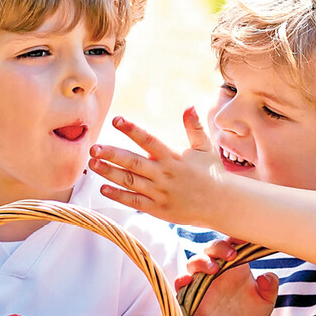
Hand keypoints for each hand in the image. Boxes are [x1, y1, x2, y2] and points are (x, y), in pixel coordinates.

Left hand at [89, 109, 222, 224]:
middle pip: (133, 162)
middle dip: (112, 154)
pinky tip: (103, 188)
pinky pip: (134, 201)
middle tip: (93, 147)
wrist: (222, 204)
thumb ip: (194, 127)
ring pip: (130, 181)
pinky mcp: (158, 209)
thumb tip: (189, 106)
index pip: (149, 140)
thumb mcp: (205, 148)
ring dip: (109, 173)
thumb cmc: (212, 174)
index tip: (116, 120)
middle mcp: (164, 174)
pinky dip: (118, 195)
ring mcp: (160, 192)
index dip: (131, 129)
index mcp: (173, 157)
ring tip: (92, 164)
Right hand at [181, 244, 277, 315]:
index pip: (232, 244)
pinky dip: (181, 279)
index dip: (236, 237)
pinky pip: (181, 283)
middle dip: (219, 247)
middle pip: (211, 248)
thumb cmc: (251, 315)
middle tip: (231, 255)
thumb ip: (270, 287)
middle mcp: (217, 269)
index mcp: (236, 265)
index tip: (244, 239)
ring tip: (213, 269)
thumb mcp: (266, 301)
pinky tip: (187, 280)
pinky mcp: (192, 295)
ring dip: (202, 261)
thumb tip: (267, 276)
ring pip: (194, 262)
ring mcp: (203, 281)